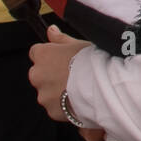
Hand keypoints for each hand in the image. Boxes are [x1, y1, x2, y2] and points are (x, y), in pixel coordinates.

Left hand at [28, 25, 106, 140]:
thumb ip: (61, 38)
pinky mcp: (51, 110)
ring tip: (78, 89)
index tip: (63, 59)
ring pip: (47, 92)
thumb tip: (51, 30)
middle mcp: (37, 74)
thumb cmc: (93, 61)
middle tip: (72, 75)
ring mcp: (43, 94)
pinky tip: (78, 100)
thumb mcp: (79, 44)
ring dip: (57, 91)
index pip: (36, 53)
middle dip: (51, 75)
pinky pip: (55, 108)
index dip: (51, 56)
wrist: (103, 86)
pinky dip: (64, 106)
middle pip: (39, 74)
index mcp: (43, 55)